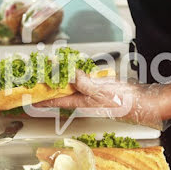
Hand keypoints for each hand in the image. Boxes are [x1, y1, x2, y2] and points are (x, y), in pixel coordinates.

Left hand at [35, 70, 163, 129]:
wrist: (140, 100)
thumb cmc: (123, 103)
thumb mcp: (102, 93)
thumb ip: (85, 84)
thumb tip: (71, 75)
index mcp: (81, 102)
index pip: (56, 101)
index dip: (42, 100)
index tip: (30, 99)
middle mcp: (83, 97)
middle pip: (60, 91)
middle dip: (48, 85)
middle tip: (35, 78)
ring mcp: (90, 90)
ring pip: (70, 83)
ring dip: (59, 77)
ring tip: (47, 69)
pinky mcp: (97, 84)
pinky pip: (81, 77)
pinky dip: (73, 71)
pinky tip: (69, 66)